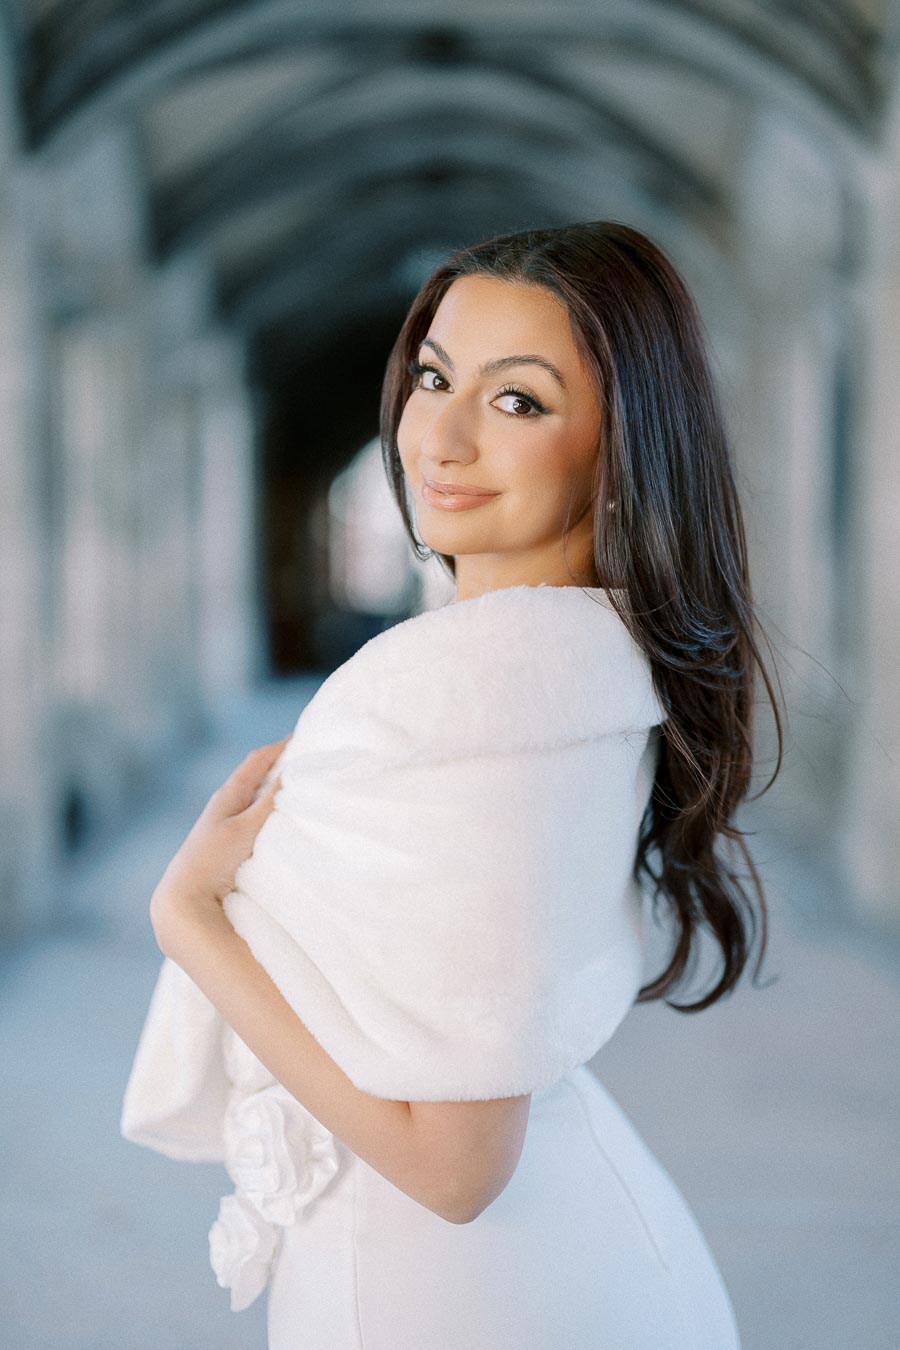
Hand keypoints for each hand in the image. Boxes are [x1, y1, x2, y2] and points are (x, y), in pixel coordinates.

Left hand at [149, 737, 290, 958]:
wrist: (185, 900)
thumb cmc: (213, 860)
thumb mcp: (246, 827)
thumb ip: (269, 801)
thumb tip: (292, 770)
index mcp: (228, 795)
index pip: (257, 760)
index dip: (281, 747)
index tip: (306, 737)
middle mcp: (226, 806)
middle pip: (257, 777)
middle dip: (281, 766)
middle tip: (310, 760)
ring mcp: (226, 826)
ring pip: (256, 800)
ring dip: (276, 792)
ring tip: (302, 790)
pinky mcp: (229, 846)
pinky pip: (255, 820)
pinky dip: (270, 814)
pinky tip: (283, 824)